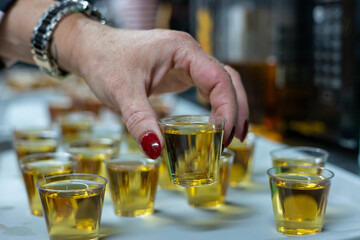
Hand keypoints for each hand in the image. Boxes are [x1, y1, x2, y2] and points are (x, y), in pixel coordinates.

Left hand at [67, 25, 248, 158]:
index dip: (227, 108)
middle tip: (233, 140)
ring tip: (232, 135)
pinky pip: (207, 87)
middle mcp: (189, 53)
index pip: (218, 78)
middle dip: (236, 110)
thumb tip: (157, 151)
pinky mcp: (180, 72)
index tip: (222, 136)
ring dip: (231, 107)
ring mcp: (186, 62)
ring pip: (222, 82)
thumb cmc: (104, 59)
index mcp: (182, 50)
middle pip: (228, 79)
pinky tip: (215, 123)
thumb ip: (140, 120)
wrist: (91, 48)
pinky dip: (216, 105)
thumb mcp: (121, 91)